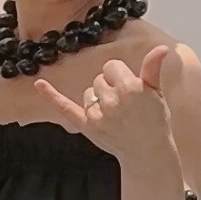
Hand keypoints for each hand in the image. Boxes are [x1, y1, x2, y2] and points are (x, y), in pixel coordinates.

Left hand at [27, 43, 182, 185]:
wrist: (146, 151)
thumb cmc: (154, 120)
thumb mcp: (156, 93)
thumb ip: (152, 69)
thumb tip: (161, 49)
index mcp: (130, 87)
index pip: (112, 66)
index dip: (119, 74)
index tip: (127, 86)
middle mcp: (111, 100)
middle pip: (99, 79)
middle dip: (109, 86)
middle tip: (123, 104)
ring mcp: (97, 114)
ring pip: (88, 92)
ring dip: (97, 99)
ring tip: (114, 114)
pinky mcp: (86, 126)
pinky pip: (64, 106)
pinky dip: (51, 95)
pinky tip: (39, 83)